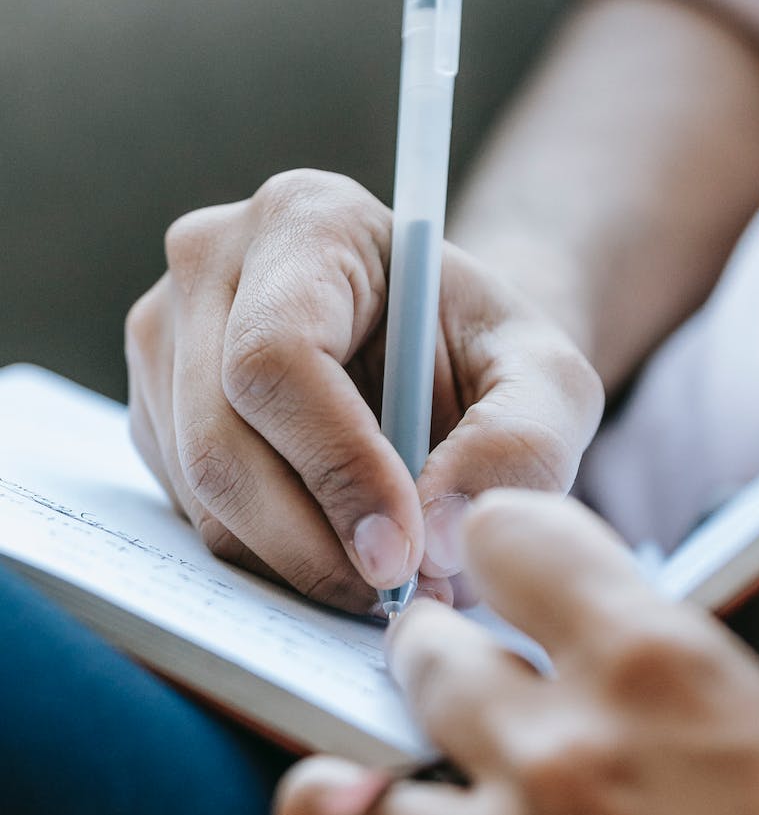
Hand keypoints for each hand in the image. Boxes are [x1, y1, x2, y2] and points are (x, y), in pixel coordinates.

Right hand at [125, 172, 601, 610]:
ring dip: (295, 562)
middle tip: (397, 595)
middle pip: (220, 442)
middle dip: (313, 545)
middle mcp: (209, 265)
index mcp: (304, 219)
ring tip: (386, 572)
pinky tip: (337, 544)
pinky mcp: (156, 410)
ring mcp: (165, 339)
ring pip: (201, 494)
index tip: (404, 553)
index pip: (277, 358)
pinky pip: (191, 512)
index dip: (336, 468)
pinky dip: (268, 555)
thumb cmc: (487, 353)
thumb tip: (434, 542)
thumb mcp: (547, 381)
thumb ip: (521, 446)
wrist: (434, 354)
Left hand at [274, 490, 758, 814]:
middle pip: (419, 656)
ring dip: (365, 784)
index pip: (502, 534)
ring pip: (338, 806)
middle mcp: (569, 764)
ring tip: (386, 784)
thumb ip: (666, 654)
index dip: (498, 543)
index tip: (497, 563)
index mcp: (657, 666)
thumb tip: (593, 624)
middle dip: (440, 655)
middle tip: (463, 675)